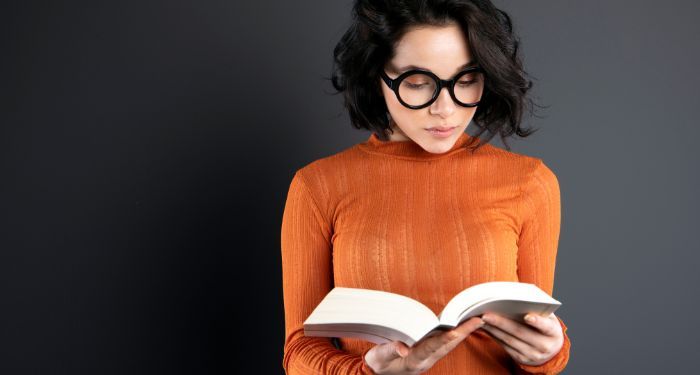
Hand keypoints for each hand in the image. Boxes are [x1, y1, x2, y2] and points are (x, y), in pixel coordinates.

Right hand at [363, 317, 483, 373]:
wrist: (377, 374)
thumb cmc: (378, 364)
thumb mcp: (380, 357)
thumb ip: (390, 350)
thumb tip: (403, 348)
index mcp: (414, 361)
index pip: (431, 348)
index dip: (443, 339)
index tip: (455, 330)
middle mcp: (425, 360)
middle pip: (447, 346)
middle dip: (463, 333)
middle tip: (477, 321)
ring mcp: (428, 358)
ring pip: (448, 345)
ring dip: (462, 334)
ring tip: (475, 322)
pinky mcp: (427, 354)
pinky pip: (444, 344)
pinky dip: (455, 335)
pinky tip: (461, 328)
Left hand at [480, 312, 563, 365]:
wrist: (550, 350)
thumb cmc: (545, 326)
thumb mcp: (548, 318)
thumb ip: (537, 309)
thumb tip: (516, 297)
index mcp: (553, 332)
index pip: (545, 326)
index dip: (537, 321)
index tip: (527, 316)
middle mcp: (544, 346)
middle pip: (520, 333)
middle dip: (502, 323)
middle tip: (486, 314)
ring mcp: (532, 354)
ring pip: (509, 340)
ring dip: (493, 329)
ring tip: (481, 319)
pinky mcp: (520, 359)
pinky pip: (504, 346)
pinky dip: (493, 336)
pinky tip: (485, 327)